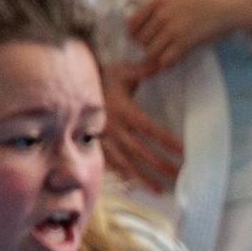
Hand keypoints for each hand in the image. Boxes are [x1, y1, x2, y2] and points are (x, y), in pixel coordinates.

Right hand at [99, 65, 182, 194]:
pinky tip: (132, 185)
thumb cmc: (102, 76)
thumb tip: (164, 60)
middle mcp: (114, 127)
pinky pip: (109, 162)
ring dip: (143, 177)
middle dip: (161, 165)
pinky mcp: (93, 143)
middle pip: (142, 151)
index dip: (167, 141)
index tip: (184, 152)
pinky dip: (121, 174)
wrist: (68, 82)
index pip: (150, 129)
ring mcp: (103, 138)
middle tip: (179, 176)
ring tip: (160, 190)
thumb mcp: (123, 71)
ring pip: (126, 162)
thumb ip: (145, 69)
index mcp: (124, 110)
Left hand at [126, 0, 251, 76]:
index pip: (135, 20)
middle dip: (144, 44)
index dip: (133, 30)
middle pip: (142, 37)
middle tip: (151, 46)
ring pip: (152, 50)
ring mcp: (174, 31)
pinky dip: (165, 64)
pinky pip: (167, 59)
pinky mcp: (186, 44)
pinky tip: (168, 63)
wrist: (231, 6)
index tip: (136, 35)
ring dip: (154, 54)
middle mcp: (163, 15)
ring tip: (159, 54)